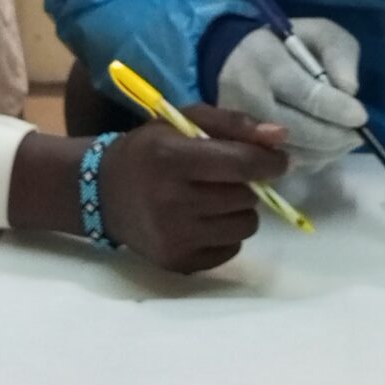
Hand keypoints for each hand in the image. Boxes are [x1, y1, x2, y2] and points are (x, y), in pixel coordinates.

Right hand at [101, 106, 290, 272]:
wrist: (104, 194)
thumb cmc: (149, 150)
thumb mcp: (184, 121)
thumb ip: (234, 124)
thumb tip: (281, 137)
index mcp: (172, 158)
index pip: (242, 164)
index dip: (270, 162)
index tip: (277, 160)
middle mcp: (172, 201)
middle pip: (246, 197)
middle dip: (248, 184)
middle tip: (228, 177)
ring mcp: (175, 237)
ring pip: (245, 226)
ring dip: (239, 210)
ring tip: (216, 199)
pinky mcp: (179, 263)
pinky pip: (231, 249)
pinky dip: (226, 234)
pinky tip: (204, 220)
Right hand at [215, 22, 368, 171]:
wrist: (234, 60)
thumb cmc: (286, 45)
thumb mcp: (319, 33)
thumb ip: (339, 53)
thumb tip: (350, 90)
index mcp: (265, 61)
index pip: (303, 92)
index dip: (336, 109)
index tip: (361, 116)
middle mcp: (245, 96)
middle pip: (295, 129)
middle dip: (333, 137)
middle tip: (357, 135)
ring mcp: (238, 127)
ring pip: (289, 153)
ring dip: (324, 152)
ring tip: (343, 140)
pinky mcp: (240, 148)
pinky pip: (280, 165)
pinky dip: (308, 160)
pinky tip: (321, 147)